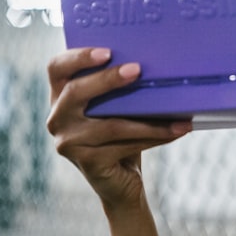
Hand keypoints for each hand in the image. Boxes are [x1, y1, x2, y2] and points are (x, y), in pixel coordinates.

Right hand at [46, 47, 190, 207]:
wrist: (120, 183)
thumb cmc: (121, 136)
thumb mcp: (116, 108)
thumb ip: (118, 88)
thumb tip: (156, 62)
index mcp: (61, 97)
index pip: (56, 68)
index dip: (77, 57)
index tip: (107, 52)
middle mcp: (57, 119)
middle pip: (76, 92)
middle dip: (108, 79)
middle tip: (138, 70)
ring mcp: (68, 143)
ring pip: (110, 124)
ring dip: (148, 119)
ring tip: (178, 113)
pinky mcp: (87, 162)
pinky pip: (124, 144)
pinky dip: (154, 136)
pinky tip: (177, 130)